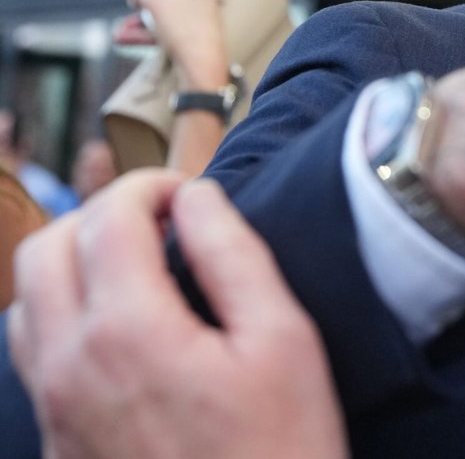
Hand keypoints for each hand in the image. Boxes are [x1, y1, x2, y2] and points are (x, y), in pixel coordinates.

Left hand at [7, 171, 345, 458]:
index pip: (112, 216)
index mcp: (130, 329)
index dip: (152, 187)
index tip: (190, 195)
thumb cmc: (281, 450)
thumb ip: (234, 256)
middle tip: (162, 222)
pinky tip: (118, 326)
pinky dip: (61, 313)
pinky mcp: (56, 439)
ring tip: (136, 267)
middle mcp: (71, 362)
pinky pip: (30, 352)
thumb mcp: (285, 341)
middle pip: (47, 247)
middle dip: (103, 215)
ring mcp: (55, 405)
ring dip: (72, 263)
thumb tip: (199, 199)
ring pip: (25, 298)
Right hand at [123, 0, 229, 90]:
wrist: (200, 67)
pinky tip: (125, 39)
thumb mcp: (155, 2)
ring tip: (121, 29)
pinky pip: (165, 32)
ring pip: (164, 15)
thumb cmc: (183, 30)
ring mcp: (196, 22)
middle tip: (134, 2)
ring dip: (140, 20)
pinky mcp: (190, 40)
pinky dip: (146, 34)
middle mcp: (201, 3)